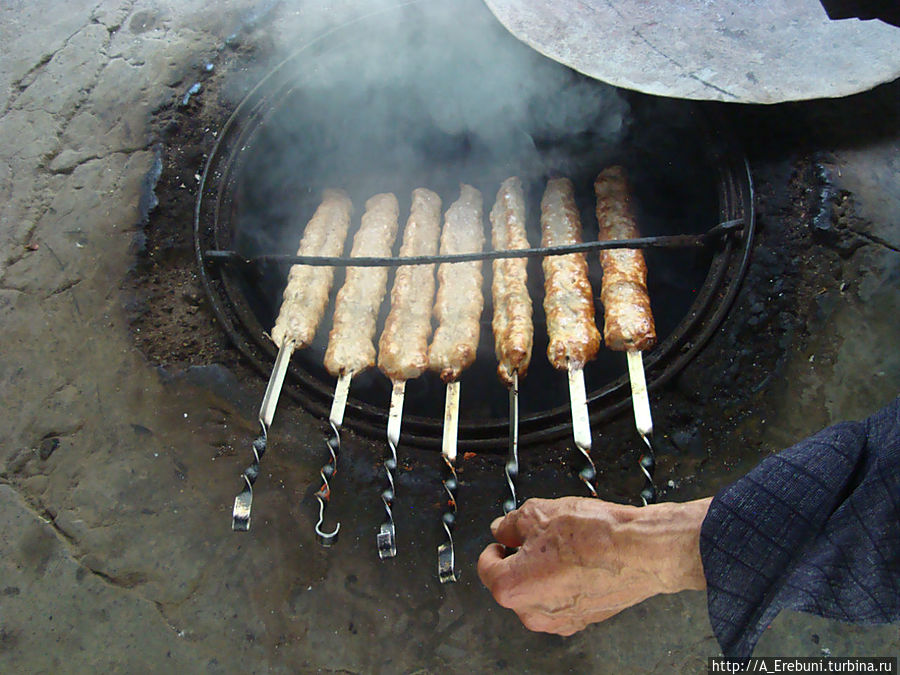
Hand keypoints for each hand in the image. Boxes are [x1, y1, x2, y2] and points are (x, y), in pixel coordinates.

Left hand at [477, 496, 710, 634]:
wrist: (641, 551)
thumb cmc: (594, 536)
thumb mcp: (538, 513)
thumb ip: (510, 524)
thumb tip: (503, 529)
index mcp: (512, 587)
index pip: (487, 566)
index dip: (495, 546)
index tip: (504, 538)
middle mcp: (533, 613)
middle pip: (512, 582)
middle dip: (521, 559)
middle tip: (539, 537)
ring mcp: (559, 621)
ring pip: (538, 592)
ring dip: (543, 571)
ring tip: (564, 546)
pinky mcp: (583, 621)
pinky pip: (561, 599)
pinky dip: (564, 582)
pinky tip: (580, 561)